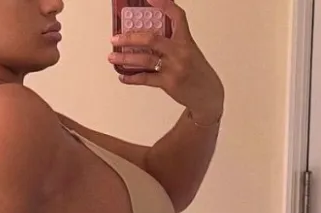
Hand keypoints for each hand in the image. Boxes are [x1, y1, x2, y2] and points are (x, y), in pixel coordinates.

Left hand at [108, 0, 223, 123]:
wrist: (208, 95)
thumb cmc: (197, 72)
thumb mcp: (190, 52)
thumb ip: (173, 42)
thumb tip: (148, 38)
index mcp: (186, 41)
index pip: (177, 16)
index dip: (164, 5)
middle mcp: (180, 52)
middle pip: (151, 39)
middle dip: (130, 38)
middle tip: (116, 38)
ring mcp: (174, 68)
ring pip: (145, 59)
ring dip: (125, 58)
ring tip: (112, 57)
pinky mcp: (169, 83)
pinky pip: (146, 79)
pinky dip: (132, 78)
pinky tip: (123, 76)